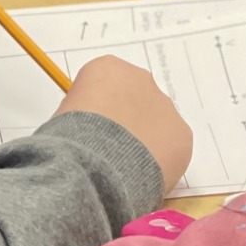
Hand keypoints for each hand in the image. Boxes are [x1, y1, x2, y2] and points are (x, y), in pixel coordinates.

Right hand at [56, 57, 192, 193]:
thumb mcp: (63, 117)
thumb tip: (89, 130)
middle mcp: (141, 79)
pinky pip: (171, 148)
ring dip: (145, 141)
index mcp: (107, 68)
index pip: (104, 85)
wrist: (95, 163)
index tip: (90, 132)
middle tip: (111, 151)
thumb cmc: (69, 139)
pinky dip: (159, 162)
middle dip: (127, 123)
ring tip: (125, 169)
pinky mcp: (182, 134)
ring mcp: (165, 106)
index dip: (97, 112)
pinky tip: (141, 177)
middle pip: (136, 100)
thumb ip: (82, 113)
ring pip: (156, 124)